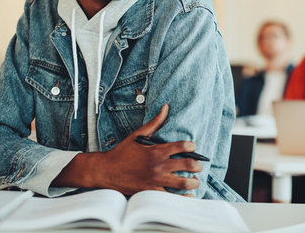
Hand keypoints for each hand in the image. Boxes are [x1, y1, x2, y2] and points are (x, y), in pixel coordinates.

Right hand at [52, 104, 202, 194]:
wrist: (105, 171)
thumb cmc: (122, 152)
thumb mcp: (138, 135)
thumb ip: (155, 122)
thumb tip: (165, 108)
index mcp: (156, 151)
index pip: (182, 146)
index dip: (192, 146)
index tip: (193, 147)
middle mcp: (158, 166)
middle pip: (187, 164)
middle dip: (197, 165)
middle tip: (199, 165)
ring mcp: (156, 180)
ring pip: (183, 182)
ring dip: (193, 181)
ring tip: (195, 180)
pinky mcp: (151, 192)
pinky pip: (172, 197)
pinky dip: (182, 197)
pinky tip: (187, 194)